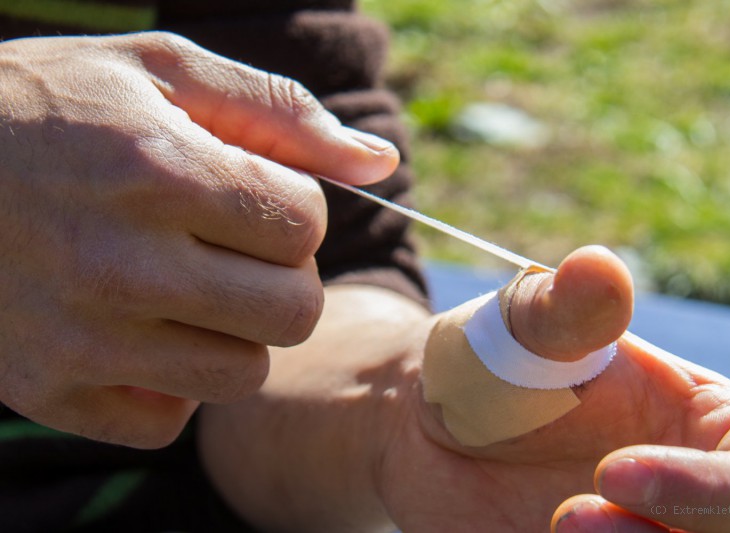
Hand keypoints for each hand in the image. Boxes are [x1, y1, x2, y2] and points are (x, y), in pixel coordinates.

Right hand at [0, 32, 398, 447]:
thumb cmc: (54, 106)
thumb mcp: (165, 71)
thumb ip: (283, 114)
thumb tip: (379, 163)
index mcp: (158, 172)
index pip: (305, 226)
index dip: (292, 209)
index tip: (250, 195)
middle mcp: (120, 265)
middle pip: (291, 312)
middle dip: (281, 277)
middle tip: (231, 248)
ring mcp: (81, 340)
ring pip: (242, 373)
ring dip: (235, 331)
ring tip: (187, 286)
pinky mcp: (48, 390)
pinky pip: (168, 421)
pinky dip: (171, 384)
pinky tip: (139, 332)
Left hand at [198, 246, 729, 531]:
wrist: (428, 414)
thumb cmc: (475, 361)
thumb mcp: (509, 332)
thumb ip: (561, 311)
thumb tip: (599, 267)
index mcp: (702, 416)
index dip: (718, 498)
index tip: (605, 489)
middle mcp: (693, 484)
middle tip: (570, 528)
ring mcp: (646, 531)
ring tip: (541, 530)